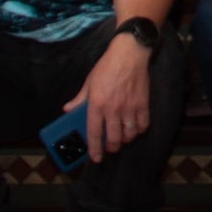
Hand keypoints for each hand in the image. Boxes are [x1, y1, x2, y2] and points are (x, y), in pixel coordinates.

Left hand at [63, 31, 153, 163]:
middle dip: (111, 148)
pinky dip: (139, 130)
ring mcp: (129, 107)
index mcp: (96, 104)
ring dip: (125, 140)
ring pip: (128, 135)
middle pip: (113, 139)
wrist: (129, 53)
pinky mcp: (142, 103)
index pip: (93, 134)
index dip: (94, 149)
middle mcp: (113, 109)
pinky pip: (142, 125)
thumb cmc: (107, 66)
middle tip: (110, 147)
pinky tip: (135, 127)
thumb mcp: (89, 82)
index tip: (95, 157)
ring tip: (122, 137)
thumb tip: (68, 110)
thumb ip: (79, 99)